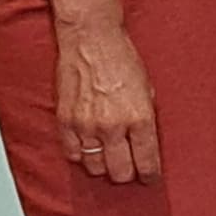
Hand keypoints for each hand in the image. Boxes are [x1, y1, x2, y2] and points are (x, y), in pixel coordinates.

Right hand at [56, 10, 163, 184]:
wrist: (91, 38)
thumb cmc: (121, 59)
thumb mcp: (147, 89)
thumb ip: (146, 119)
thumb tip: (146, 145)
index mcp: (139, 118)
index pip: (146, 163)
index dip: (149, 175)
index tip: (149, 177)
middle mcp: (113, 126)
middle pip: (120, 173)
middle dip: (127, 173)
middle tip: (128, 166)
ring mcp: (87, 126)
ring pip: (95, 167)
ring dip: (103, 165)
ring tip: (107, 155)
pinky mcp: (66, 121)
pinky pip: (72, 154)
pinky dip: (80, 154)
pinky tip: (87, 146)